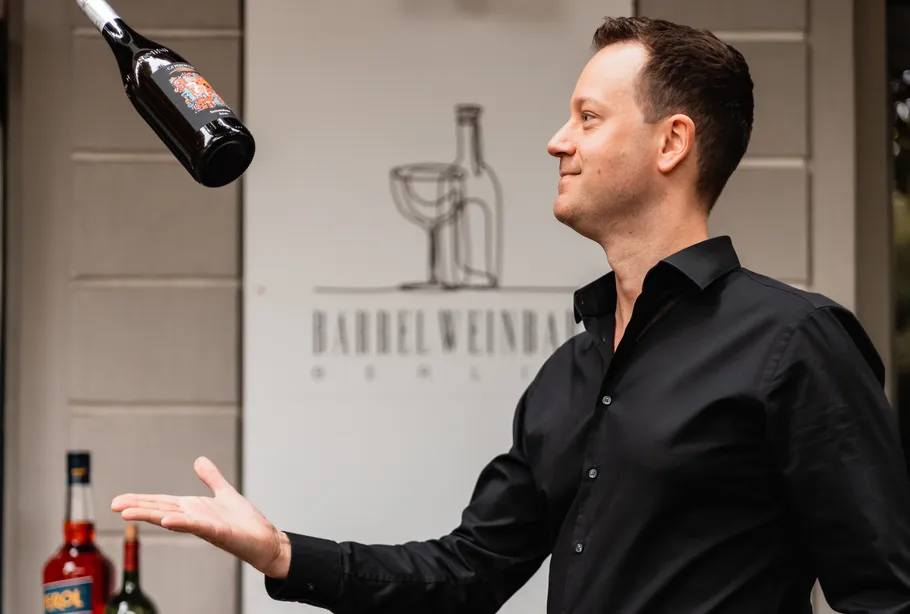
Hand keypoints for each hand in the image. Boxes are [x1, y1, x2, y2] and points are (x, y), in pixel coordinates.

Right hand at [110, 456, 290, 578]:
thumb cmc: (244, 522)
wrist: (265, 540)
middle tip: (113, 505)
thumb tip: (199, 460)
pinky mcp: (219, 532)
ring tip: (127, 514)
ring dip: (151, 516)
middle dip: (137, 508)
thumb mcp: (225, 493)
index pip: (162, 502)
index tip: (118, 500)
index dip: (140, 500)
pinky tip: (168, 519)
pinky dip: (183, 522)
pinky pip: (198, 527)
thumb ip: (211, 478)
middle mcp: (194, 518)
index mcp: (193, 508)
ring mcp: (204, 526)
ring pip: (173, 519)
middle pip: (161, 510)